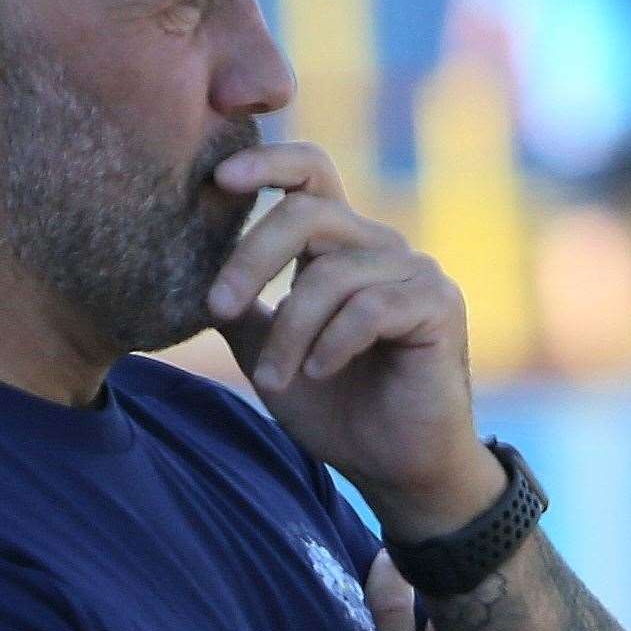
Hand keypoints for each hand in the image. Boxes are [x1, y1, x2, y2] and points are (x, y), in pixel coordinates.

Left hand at [206, 141, 503, 535]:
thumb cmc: (335, 408)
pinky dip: (332, 343)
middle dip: (251, 258)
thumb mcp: (267, 353)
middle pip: (306, 215)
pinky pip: (370, 307)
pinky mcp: (438, 305)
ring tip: (274, 380)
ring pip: (331, 273)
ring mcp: (414, 271)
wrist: (394, 467)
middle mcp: (378, 246)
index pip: (308, 175)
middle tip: (216, 307)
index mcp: (339, 246)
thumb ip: (239, 309)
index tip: (218, 178)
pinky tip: (319, 372)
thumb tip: (192, 272)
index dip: (267, 163)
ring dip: (290, 332)